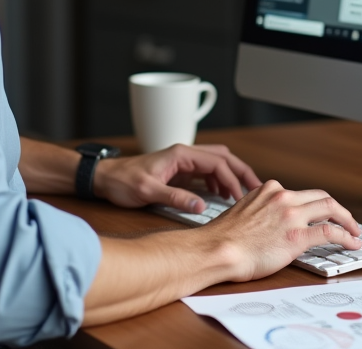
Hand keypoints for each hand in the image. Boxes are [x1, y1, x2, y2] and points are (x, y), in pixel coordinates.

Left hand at [94, 144, 262, 211]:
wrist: (104, 178)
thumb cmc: (122, 182)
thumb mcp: (147, 192)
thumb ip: (175, 198)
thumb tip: (201, 206)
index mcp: (180, 154)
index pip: (216, 162)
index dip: (232, 179)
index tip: (241, 196)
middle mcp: (184, 154)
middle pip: (222, 157)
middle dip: (241, 171)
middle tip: (256, 188)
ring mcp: (182, 162)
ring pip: (216, 163)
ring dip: (231, 175)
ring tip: (243, 193)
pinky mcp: (179, 171)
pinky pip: (206, 172)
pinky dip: (218, 181)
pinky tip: (221, 196)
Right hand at [205, 179, 361, 281]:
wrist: (217, 249)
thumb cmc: (224, 237)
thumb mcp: (243, 211)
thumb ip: (261, 210)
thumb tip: (271, 222)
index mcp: (269, 189)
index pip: (301, 193)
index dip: (315, 204)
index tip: (322, 213)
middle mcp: (283, 197)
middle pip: (321, 197)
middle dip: (338, 209)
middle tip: (347, 220)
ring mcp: (291, 215)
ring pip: (331, 208)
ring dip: (348, 220)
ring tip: (355, 231)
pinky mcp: (297, 236)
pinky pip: (331, 232)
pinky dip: (346, 236)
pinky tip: (352, 242)